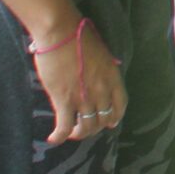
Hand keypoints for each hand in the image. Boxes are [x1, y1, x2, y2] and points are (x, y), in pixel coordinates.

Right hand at [34, 23, 126, 144]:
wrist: (62, 34)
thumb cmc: (79, 38)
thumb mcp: (101, 54)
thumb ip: (102, 69)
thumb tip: (97, 75)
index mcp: (113, 78)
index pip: (120, 105)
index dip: (115, 117)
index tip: (110, 123)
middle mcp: (102, 91)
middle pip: (103, 119)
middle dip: (95, 127)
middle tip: (85, 128)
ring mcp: (84, 97)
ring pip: (86, 127)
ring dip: (79, 133)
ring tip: (71, 133)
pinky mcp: (64, 100)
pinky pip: (65, 126)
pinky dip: (60, 136)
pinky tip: (54, 139)